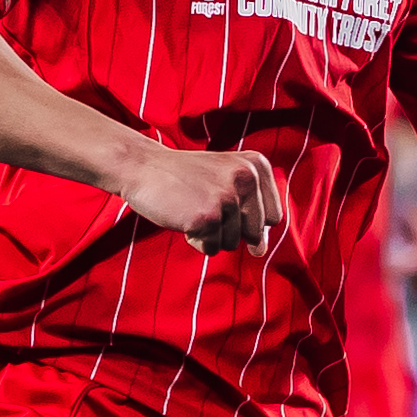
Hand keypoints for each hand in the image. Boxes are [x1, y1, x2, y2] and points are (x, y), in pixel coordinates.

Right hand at [115, 141, 283, 254]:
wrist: (143, 167)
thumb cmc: (186, 177)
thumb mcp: (226, 181)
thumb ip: (251, 213)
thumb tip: (261, 251)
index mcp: (257, 165)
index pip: (273, 216)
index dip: (248, 220)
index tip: (225, 203)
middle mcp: (247, 178)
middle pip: (254, 232)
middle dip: (229, 228)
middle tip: (204, 202)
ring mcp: (227, 197)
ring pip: (232, 242)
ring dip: (210, 234)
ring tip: (192, 207)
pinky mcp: (206, 217)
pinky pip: (212, 249)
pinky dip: (196, 240)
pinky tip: (183, 217)